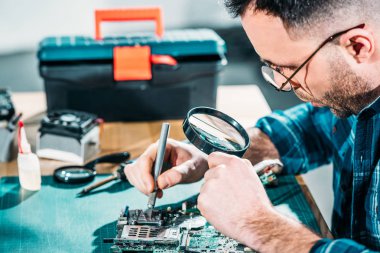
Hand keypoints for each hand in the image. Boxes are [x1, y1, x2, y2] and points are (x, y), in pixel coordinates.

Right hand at [124, 139, 207, 196]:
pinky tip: (154, 191)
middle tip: (156, 193)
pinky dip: (142, 186)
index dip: (145, 174)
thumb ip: (179, 173)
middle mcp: (154, 151)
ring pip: (134, 173)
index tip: (152, 188)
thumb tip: (161, 183)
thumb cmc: (197, 162)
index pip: (147, 158)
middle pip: (138, 167)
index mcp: (164, 146)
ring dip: (142, 186)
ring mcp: (149, 160)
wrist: (199, 163)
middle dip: (144, 183)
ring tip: (158, 192)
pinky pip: (136, 177)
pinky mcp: (148, 168)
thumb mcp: (193, 167)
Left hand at [198, 152, 318, 252]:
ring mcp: (210, 185)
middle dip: (215, 183)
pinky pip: (202, 201)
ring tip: (228, 205)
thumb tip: (226, 163)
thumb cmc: (256, 203)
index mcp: (233, 163)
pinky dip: (208, 207)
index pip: (213, 157)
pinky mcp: (203, 199)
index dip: (215, 166)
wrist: (256, 223)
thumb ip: (237, 167)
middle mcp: (220, 171)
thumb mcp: (251, 176)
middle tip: (228, 196)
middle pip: (208, 174)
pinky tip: (222, 212)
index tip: (219, 175)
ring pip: (205, 188)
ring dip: (212, 196)